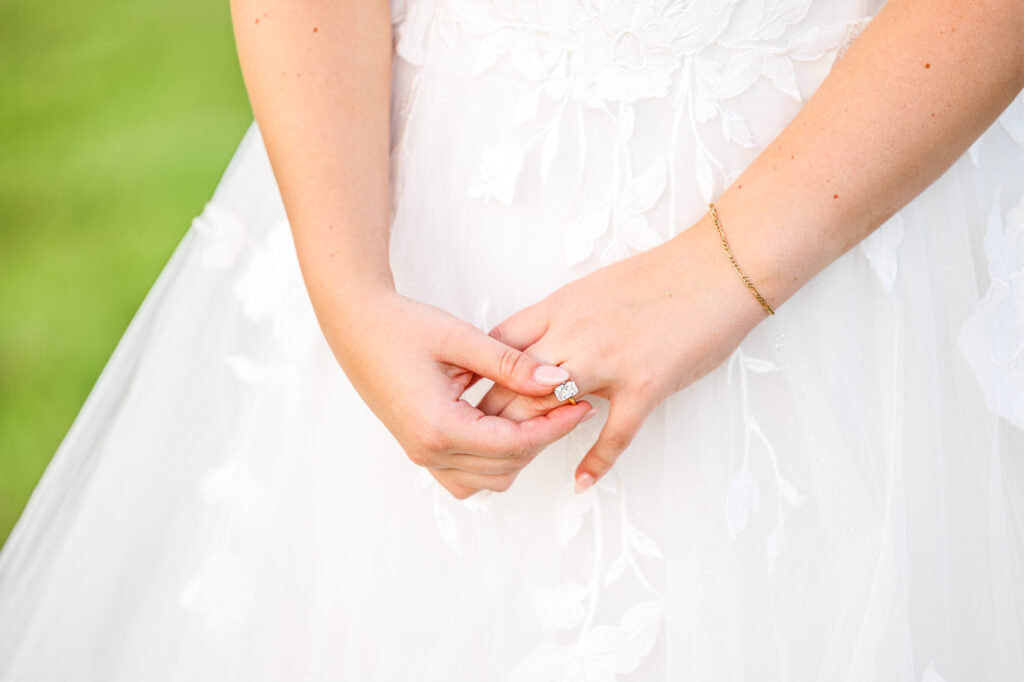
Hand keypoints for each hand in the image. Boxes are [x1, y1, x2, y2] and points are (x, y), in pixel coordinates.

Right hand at [319, 289, 595, 498]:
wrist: (356, 324)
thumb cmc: (400, 327)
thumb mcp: (462, 340)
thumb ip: (511, 364)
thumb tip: (555, 380)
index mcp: (439, 426)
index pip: (514, 444)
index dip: (553, 426)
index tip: (578, 403)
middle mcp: (428, 450)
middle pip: (506, 467)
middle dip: (541, 439)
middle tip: (565, 405)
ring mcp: (421, 453)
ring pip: (487, 479)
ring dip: (518, 453)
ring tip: (538, 415)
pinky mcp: (421, 446)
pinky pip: (464, 475)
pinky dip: (491, 460)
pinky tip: (503, 426)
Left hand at [476, 214, 768, 492]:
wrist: (716, 270)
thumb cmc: (659, 276)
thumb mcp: (592, 287)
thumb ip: (560, 318)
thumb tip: (534, 343)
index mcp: (558, 308)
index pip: (497, 348)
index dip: (474, 377)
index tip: (459, 400)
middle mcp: (574, 335)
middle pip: (512, 385)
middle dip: (487, 419)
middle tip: (472, 446)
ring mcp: (609, 362)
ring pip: (548, 410)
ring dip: (527, 442)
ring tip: (511, 465)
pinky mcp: (646, 386)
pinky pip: (614, 434)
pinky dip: (595, 462)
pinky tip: (580, 481)